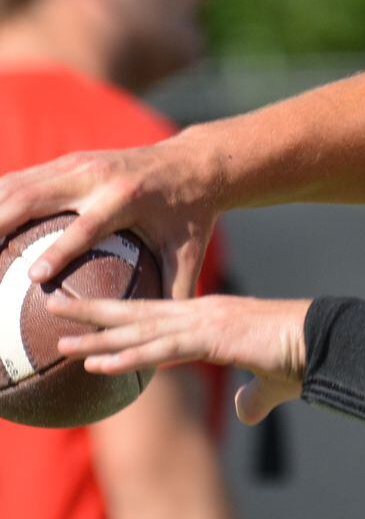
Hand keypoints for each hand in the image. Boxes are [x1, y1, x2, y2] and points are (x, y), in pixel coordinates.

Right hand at [0, 132, 219, 297]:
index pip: (87, 226)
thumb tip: (161, 356)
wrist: (193, 163)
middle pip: (34, 197)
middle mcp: (95, 177)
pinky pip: (21, 181)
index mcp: (126, 198)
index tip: (34, 278)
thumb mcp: (189, 256)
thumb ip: (173, 299)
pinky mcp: (67, 162)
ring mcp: (77, 165)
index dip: (60, 250)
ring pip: (18, 185)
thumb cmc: (191, 218)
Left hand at [51, 294, 310, 424]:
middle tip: (57, 307)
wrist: (323, 339)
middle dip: (96, 312)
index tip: (92, 321)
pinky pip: (161, 349)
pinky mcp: (211, 335)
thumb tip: (243, 411)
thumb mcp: (270, 381)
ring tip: (62, 340)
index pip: (157, 317)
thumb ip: (253, 396)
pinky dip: (127, 357)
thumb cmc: (301, 356)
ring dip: (98, 336)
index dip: (123, 319)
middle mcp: (202, 312)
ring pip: (141, 327)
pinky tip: (100, 364)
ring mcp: (205, 320)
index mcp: (212, 318)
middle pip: (138, 311)